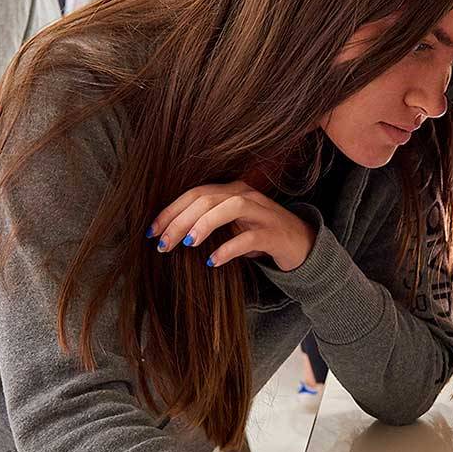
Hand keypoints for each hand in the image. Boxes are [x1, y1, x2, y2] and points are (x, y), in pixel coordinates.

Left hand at [149, 181, 315, 271]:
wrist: (301, 245)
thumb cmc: (260, 235)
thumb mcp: (231, 226)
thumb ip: (207, 223)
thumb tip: (170, 234)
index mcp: (231, 190)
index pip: (195, 194)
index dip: (170, 211)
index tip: (151, 232)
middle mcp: (246, 195)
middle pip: (207, 198)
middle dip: (180, 220)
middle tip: (162, 244)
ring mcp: (262, 213)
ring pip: (230, 207)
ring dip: (204, 224)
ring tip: (187, 244)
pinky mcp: (274, 233)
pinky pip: (249, 237)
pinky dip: (229, 248)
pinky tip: (213, 261)